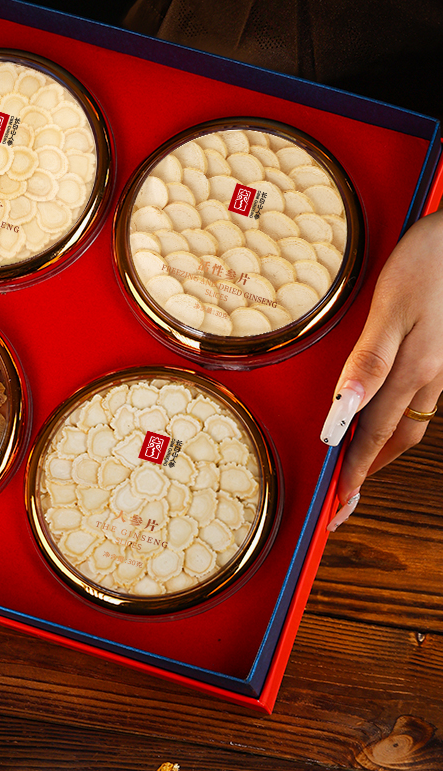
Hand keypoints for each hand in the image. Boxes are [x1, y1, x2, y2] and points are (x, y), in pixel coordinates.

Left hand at [323, 209, 442, 527]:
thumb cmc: (424, 264)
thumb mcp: (390, 308)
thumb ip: (369, 358)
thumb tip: (347, 406)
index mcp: (413, 370)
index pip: (376, 435)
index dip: (354, 473)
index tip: (338, 505)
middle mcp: (429, 376)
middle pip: (396, 438)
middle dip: (368, 472)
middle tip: (344, 501)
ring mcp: (439, 367)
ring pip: (410, 422)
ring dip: (383, 449)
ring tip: (359, 469)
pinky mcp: (439, 354)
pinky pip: (418, 400)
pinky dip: (398, 420)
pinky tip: (386, 418)